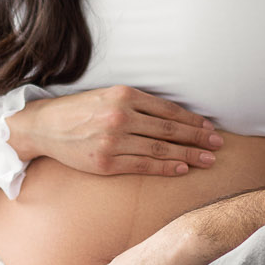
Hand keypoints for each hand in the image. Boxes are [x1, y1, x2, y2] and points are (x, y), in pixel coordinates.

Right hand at [6, 88, 222, 177]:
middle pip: (169, 129)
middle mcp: (120, 117)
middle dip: (198, 138)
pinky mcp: (106, 162)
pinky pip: (142, 166)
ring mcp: (113, 141)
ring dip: (188, 155)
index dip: (193, 120)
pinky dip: (165, 168)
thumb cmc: (81, 110)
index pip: (168, 110)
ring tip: (208, 159)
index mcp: (124, 95)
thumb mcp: (109, 96)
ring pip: (160, 149)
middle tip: (219, 144)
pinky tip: (182, 168)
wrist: (45, 126)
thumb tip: (174, 116)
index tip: (210, 127)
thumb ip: (138, 103)